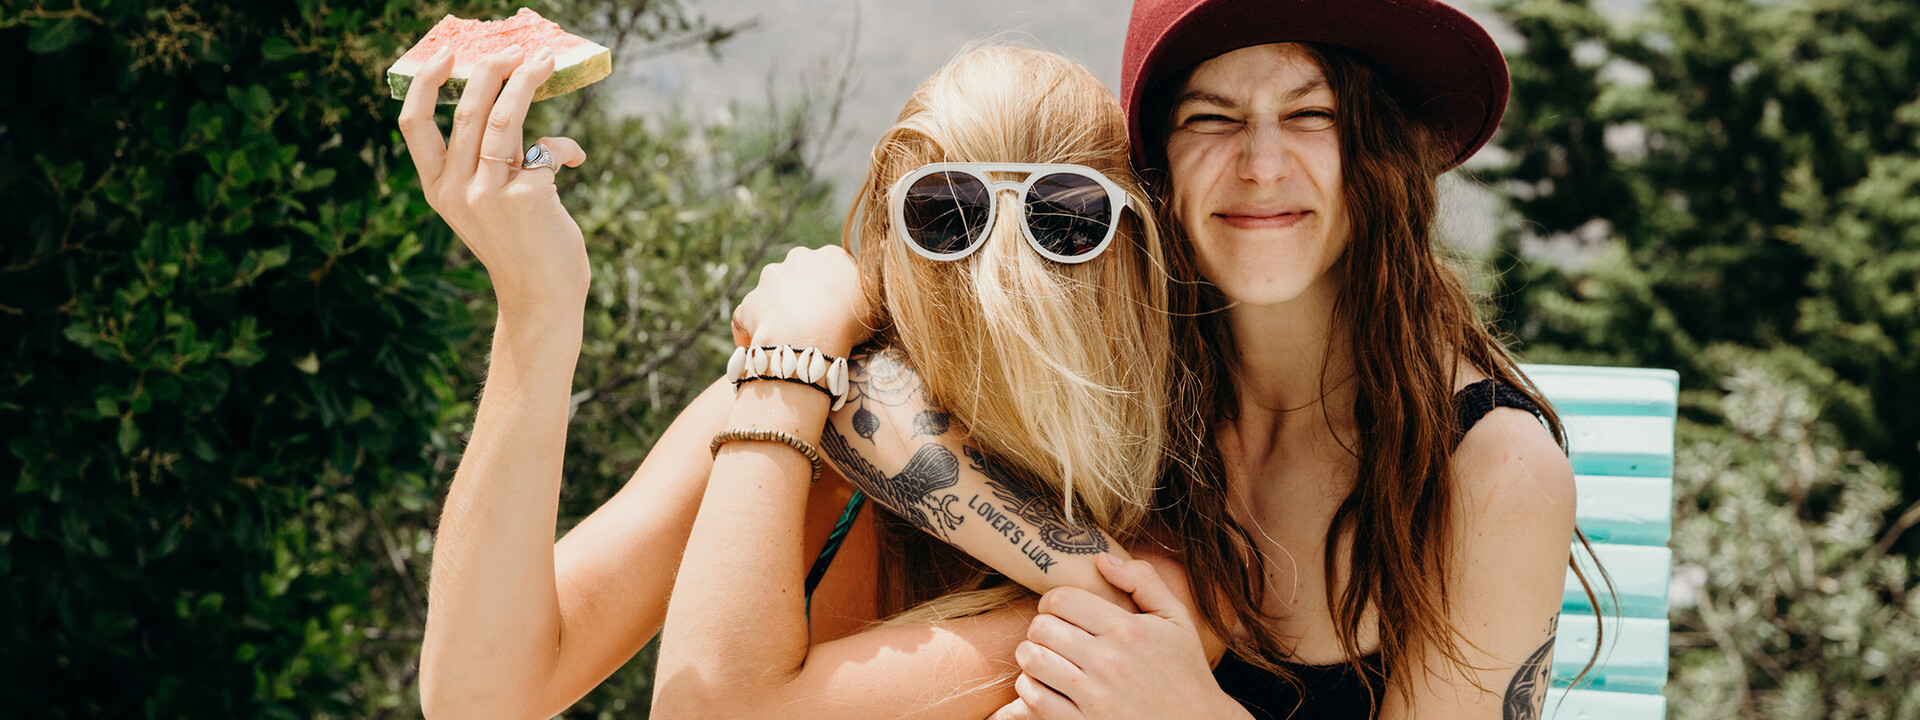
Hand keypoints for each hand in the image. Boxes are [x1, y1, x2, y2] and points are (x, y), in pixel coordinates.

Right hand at [397, 46, 590, 313]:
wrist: (541, 298)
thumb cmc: (517, 243)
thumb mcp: (482, 203)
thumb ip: (481, 162)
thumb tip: (505, 100)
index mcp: (436, 188)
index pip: (413, 125)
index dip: (426, 83)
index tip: (446, 54)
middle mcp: (456, 191)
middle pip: (467, 111)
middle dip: (492, 71)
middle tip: (516, 50)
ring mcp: (490, 195)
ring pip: (504, 119)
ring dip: (528, 82)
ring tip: (546, 62)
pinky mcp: (527, 199)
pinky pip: (547, 149)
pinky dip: (566, 146)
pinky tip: (577, 157)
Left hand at [731, 246, 873, 356]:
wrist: (808, 337)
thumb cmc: (849, 319)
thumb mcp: (877, 295)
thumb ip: (878, 272)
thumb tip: (886, 240)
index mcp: (829, 256)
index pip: (833, 268)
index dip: (838, 291)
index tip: (842, 312)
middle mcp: (796, 260)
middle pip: (801, 276)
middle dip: (805, 295)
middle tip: (817, 324)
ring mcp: (769, 281)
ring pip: (774, 293)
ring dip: (780, 310)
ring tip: (789, 337)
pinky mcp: (750, 305)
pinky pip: (748, 318)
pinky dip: (750, 331)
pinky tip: (758, 347)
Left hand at [994, 553, 1247, 719]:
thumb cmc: (1185, 672)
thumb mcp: (1176, 620)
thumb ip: (1143, 581)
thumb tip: (1101, 558)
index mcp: (1127, 629)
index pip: (1062, 599)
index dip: (1052, 600)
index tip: (1058, 610)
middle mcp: (1109, 661)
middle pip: (1042, 627)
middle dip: (1041, 626)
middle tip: (1050, 634)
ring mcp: (1095, 697)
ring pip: (1033, 661)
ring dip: (1031, 655)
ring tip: (1043, 657)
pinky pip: (1034, 698)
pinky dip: (1029, 688)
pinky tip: (1043, 685)